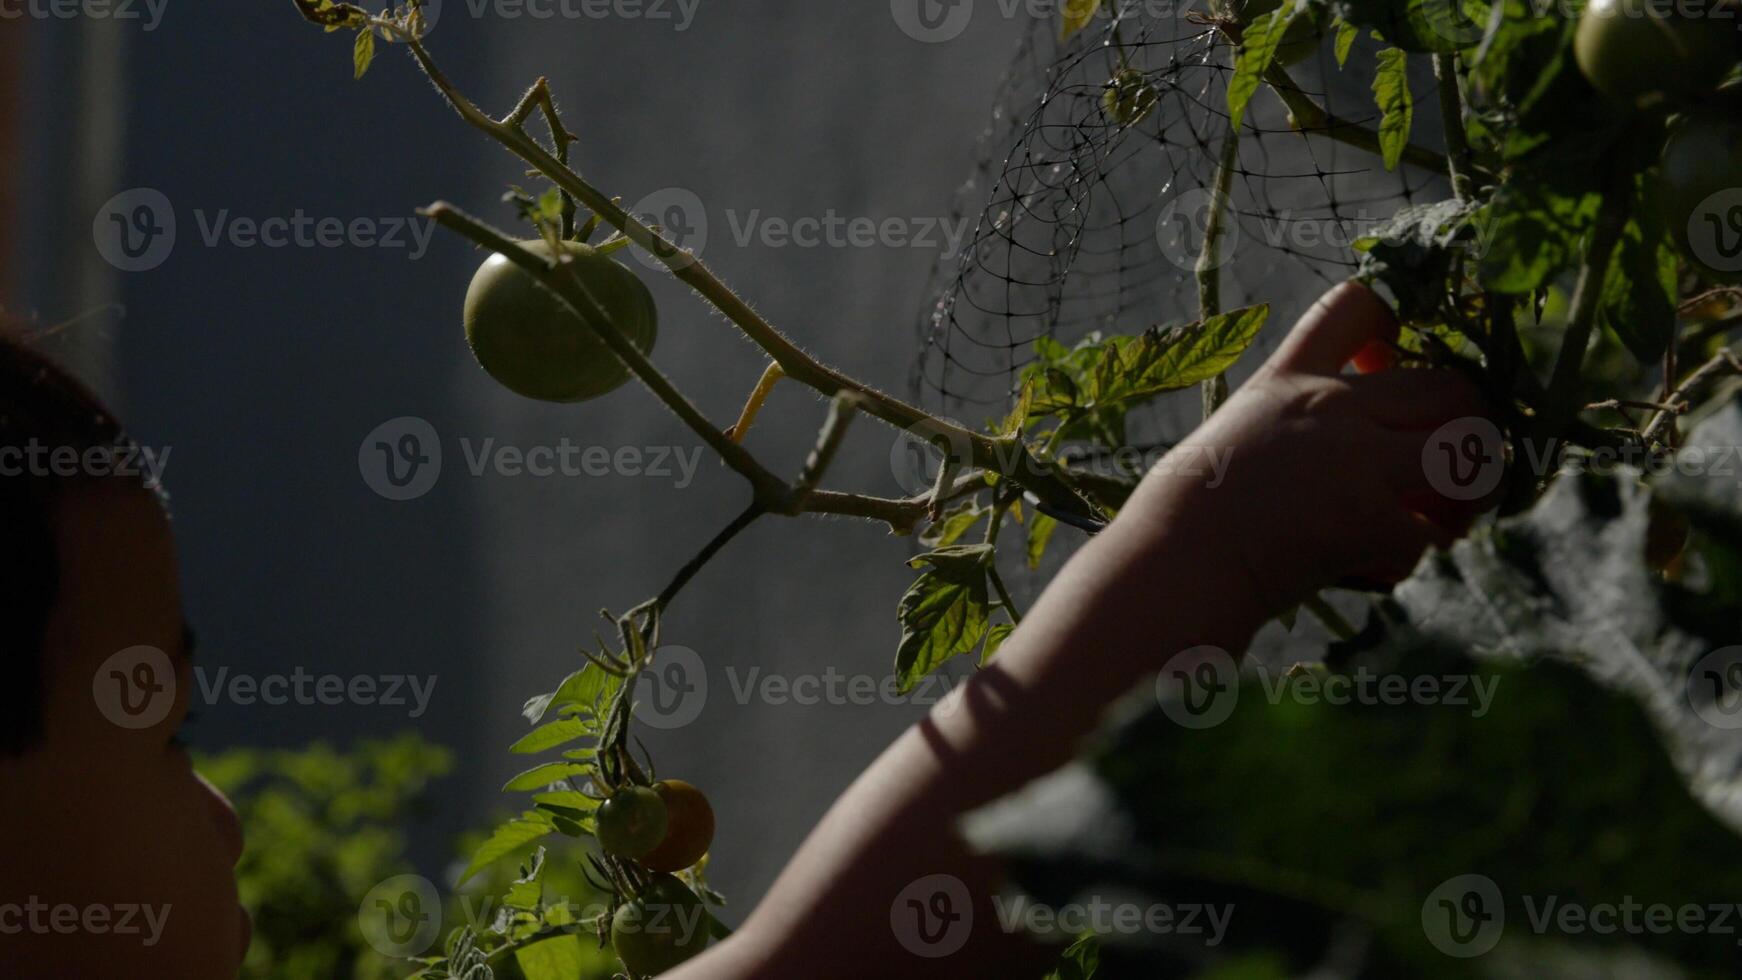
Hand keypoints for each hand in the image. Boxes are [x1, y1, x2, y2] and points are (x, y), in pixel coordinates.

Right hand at [1125, 281, 1498, 617]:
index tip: (1389, 363)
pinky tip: (1389, 565)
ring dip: (1472, 488)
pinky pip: (1429, 535)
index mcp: (1291, 378)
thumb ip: (1293, 426)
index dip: (1393, 325)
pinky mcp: (1368, 519)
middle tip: (1452, 463)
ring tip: (1451, 515)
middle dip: (1467, 425)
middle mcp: (1332, 407)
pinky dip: (1417, 556)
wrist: (1171, 562)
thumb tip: (1352, 451)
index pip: (1356, 305)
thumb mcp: (1236, 435)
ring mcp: (1355, 461)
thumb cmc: (1186, 513)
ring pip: (1466, 452)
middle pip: (1447, 386)